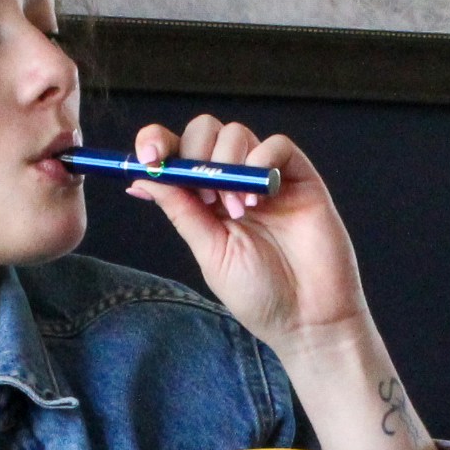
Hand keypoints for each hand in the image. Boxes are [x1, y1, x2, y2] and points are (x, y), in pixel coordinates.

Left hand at [127, 115, 370, 357]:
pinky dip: (262, 159)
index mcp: (205, 200)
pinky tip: (262, 197)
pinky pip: (277, 144)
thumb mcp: (210, 251)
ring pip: (236, 133)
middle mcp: (233, 182)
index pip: (175, 153)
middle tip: (206, 198)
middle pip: (203, 131)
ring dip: (228, 165)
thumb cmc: (259, 294)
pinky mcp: (299, 176)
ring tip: (240, 211)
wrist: (307, 318)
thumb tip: (142, 178)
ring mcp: (266, 177)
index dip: (156, 143)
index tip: (149, 158)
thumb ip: (181, 210)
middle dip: (195, 154)